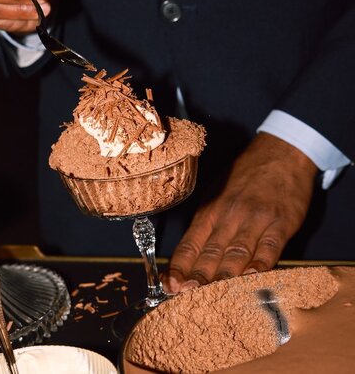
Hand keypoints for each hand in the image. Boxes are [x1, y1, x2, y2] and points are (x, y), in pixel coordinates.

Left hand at [165, 132, 317, 292]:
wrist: (279, 152)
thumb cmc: (244, 176)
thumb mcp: (216, 194)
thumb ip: (207, 224)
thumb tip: (191, 255)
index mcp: (209, 212)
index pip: (189, 244)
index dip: (179, 267)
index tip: (169, 285)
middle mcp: (228, 217)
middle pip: (210, 253)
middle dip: (196, 277)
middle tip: (186, 296)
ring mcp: (254, 220)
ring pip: (236, 253)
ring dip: (224, 277)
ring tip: (213, 297)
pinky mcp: (280, 223)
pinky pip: (269, 247)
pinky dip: (260, 264)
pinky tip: (251, 279)